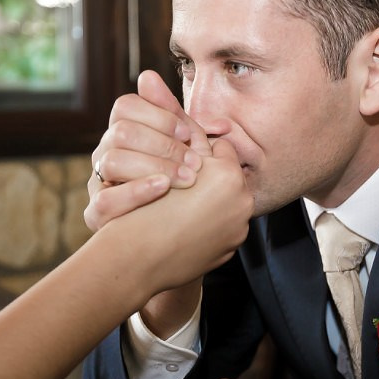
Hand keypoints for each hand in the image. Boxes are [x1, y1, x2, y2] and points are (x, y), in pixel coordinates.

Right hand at [86, 70, 210, 231]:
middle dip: (163, 145)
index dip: (158, 115)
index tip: (187, 134)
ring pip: (112, 161)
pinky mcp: (96, 215)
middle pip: (121, 132)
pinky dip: (137, 191)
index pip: (126, 107)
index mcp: (122, 134)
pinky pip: (106, 201)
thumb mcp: (183, 151)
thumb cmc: (182, 189)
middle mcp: (104, 155)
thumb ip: (173, 117)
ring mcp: (97, 184)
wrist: (172, 241)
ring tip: (186, 179)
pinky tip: (163, 188)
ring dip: (154, 167)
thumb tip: (149, 78)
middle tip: (195, 163)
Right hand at [107, 139, 252, 293]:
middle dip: (210, 178)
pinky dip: (211, 224)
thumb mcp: (163, 165)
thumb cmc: (142, 209)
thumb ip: (186, 144)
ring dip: (212, 201)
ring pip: (228, 202)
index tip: (183, 161)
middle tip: (184, 184)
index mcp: (227, 174)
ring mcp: (239, 227)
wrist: (136, 259)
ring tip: (185, 207)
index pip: (221, 147)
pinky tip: (188, 226)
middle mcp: (242, 200)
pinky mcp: (232, 248)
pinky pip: (225, 226)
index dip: (199, 153)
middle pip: (228, 176)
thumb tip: (183, 119)